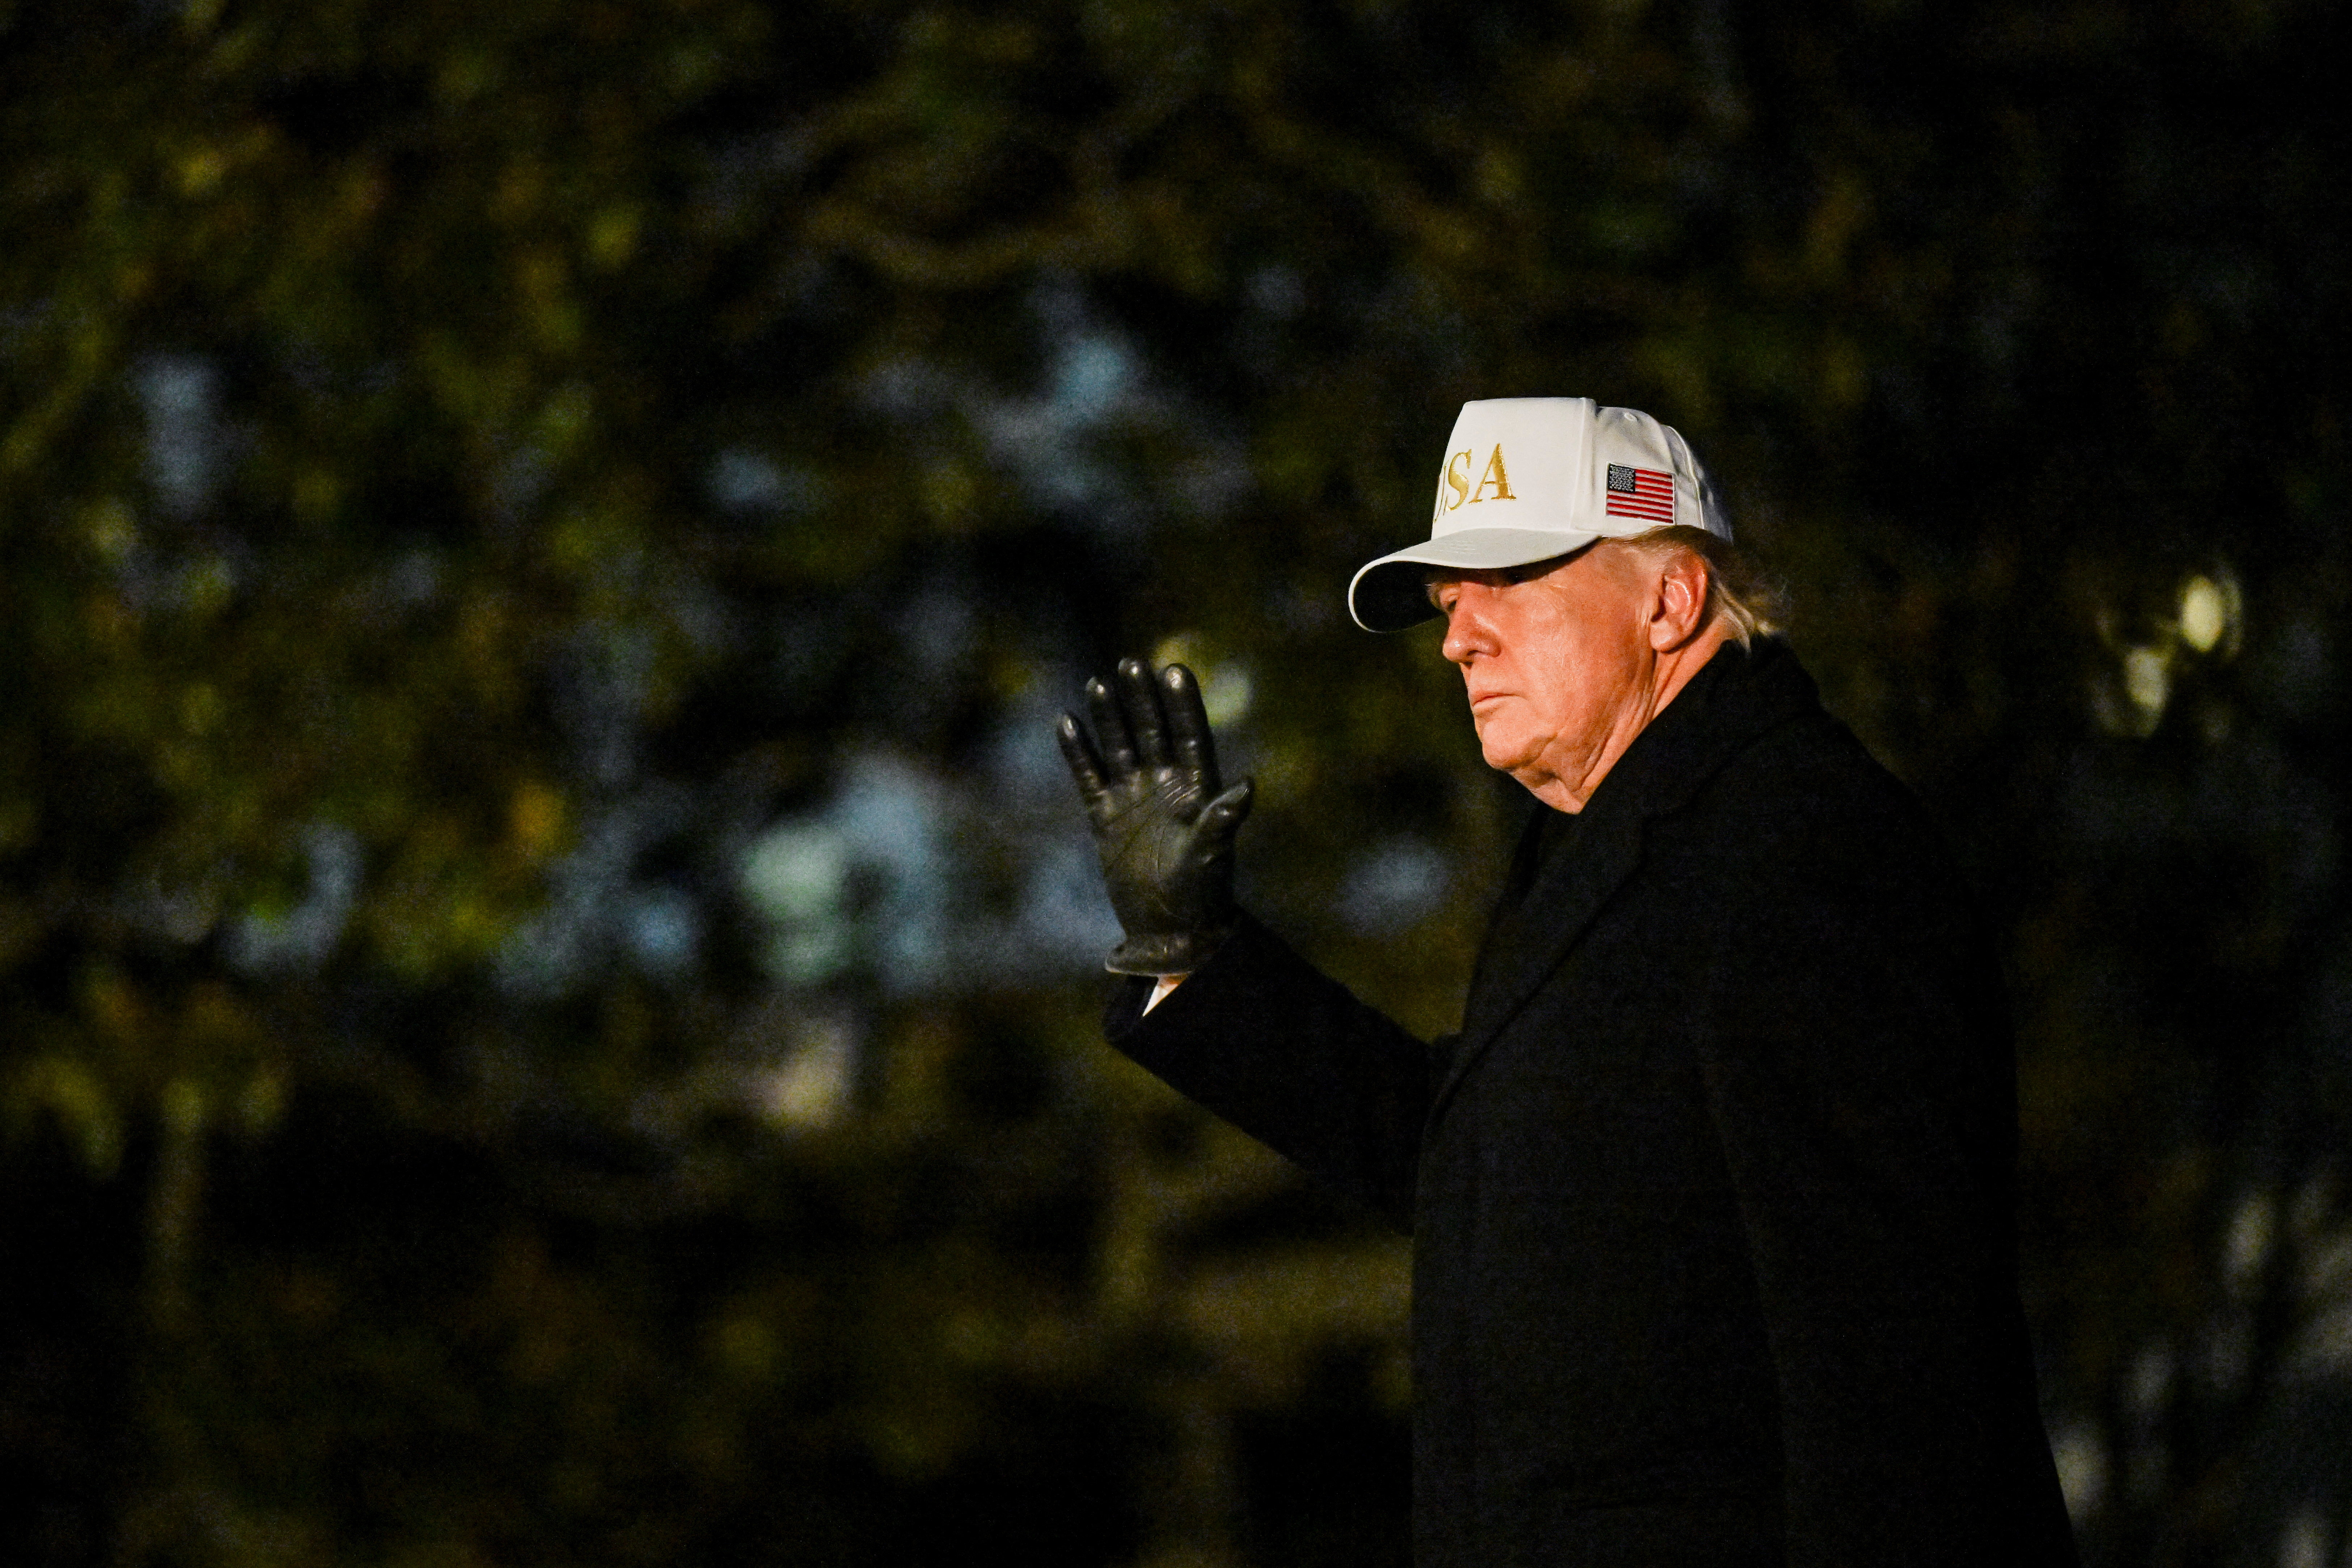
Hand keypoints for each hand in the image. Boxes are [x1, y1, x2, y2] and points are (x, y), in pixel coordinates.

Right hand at [1058, 658, 1253, 975]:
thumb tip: (1248, 786)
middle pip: (1152, 732)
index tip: (1174, 669)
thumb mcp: (1212, 856)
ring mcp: (1133, 798)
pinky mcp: (1106, 817)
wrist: (1169, 930)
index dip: (1182, 704)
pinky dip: (1078, 752)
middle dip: (1142, 699)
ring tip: (1098, 683)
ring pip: (1119, 746)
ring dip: (1109, 716)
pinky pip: (1089, 776)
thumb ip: (1223, 819)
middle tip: (1131, 664)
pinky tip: (1067, 722)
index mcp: (1197, 789)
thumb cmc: (1201, 894)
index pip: (1190, 735)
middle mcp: (1165, 785)